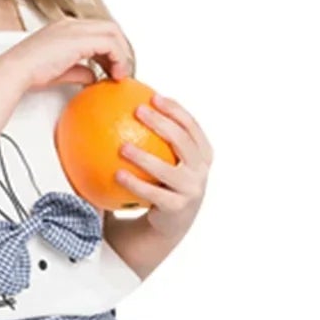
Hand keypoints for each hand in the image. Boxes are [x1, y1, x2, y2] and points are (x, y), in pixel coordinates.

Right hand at [5, 18, 135, 93]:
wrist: (15, 71)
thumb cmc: (27, 72)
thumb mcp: (60, 71)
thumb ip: (79, 71)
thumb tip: (92, 76)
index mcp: (62, 28)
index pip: (95, 30)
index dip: (108, 48)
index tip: (110, 65)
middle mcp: (70, 24)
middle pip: (108, 27)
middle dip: (119, 48)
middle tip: (120, 67)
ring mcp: (75, 29)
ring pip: (113, 32)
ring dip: (121, 53)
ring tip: (120, 72)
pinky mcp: (80, 39)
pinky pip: (111, 44)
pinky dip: (118, 58)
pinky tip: (115, 72)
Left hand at [118, 93, 210, 240]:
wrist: (172, 222)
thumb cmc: (165, 183)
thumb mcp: (168, 160)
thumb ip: (156, 140)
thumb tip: (125, 109)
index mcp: (202, 153)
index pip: (191, 125)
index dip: (175, 109)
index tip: (154, 97)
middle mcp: (200, 170)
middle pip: (182, 141)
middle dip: (161, 123)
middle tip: (137, 111)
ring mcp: (191, 189)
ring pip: (167, 169)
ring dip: (143, 157)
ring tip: (122, 147)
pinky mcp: (176, 207)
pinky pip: (152, 193)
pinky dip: (135, 183)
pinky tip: (117, 174)